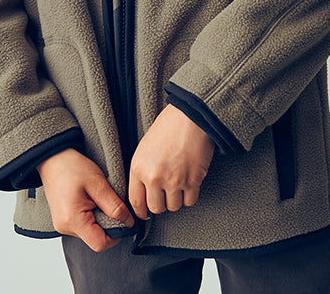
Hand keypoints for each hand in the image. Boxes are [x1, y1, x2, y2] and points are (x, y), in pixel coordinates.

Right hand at [37, 148, 133, 251]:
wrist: (53, 159)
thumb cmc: (72, 167)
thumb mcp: (98, 183)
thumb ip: (114, 206)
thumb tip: (128, 222)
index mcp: (73, 220)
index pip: (100, 243)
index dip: (117, 234)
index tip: (124, 219)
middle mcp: (65, 228)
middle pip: (95, 239)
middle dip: (108, 224)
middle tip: (108, 202)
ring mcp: (63, 226)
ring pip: (90, 233)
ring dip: (99, 219)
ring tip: (96, 198)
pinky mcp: (64, 221)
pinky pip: (83, 226)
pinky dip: (91, 216)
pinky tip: (90, 201)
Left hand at [128, 104, 215, 219]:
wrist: (190, 116)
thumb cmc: (167, 127)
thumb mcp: (145, 148)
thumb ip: (142, 171)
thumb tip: (144, 194)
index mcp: (138, 168)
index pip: (136, 201)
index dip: (141, 211)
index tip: (145, 213)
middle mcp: (154, 177)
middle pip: (156, 208)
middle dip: (161, 203)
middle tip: (165, 193)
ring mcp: (174, 180)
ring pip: (174, 206)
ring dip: (176, 198)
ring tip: (178, 183)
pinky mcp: (193, 180)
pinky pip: (190, 200)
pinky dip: (190, 195)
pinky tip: (189, 182)